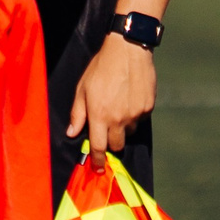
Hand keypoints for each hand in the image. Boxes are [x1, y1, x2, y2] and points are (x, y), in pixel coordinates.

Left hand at [68, 32, 155, 155]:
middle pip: (117, 144)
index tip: (99, 168)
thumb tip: (72, 133)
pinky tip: (129, 98)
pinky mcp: (148, 107)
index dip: (98, 160)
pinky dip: (135, 114)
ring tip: (118, 107)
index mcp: (99, 115)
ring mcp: (136, 114)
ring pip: (130, 131)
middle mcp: (119, 118)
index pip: (99, 147)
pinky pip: (141, 119)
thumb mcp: (82, 89)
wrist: (128, 51)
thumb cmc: (100, 68)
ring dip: (123, 126)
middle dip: (111, 143)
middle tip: (107, 131)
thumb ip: (77, 114)